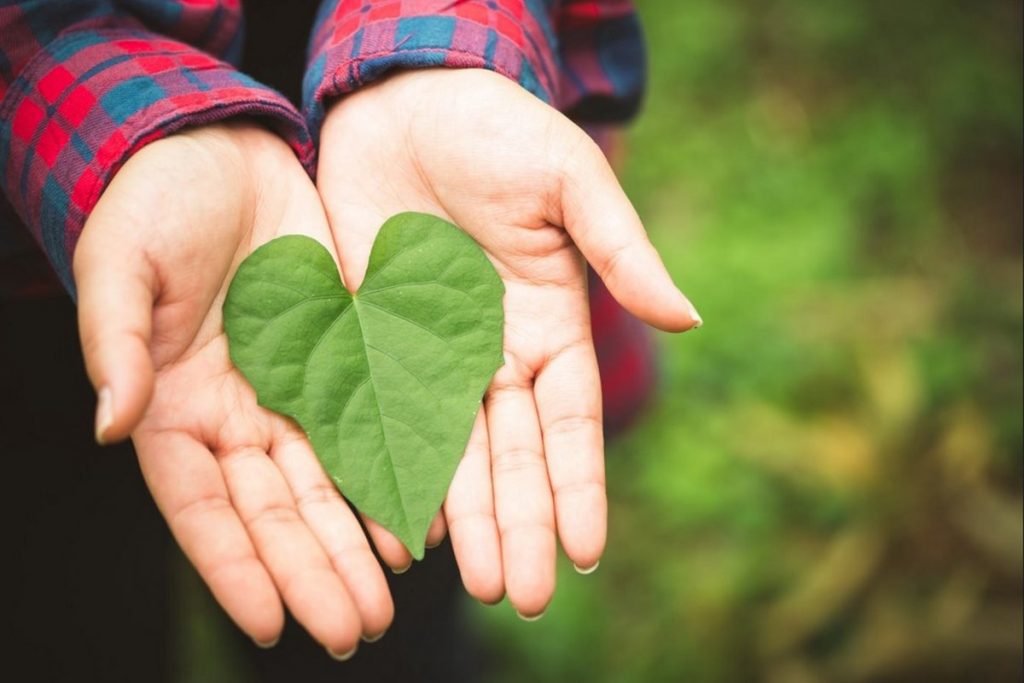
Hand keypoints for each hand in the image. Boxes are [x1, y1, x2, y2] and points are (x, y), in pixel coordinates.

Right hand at [73, 123, 391, 654]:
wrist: (221, 151)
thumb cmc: (154, 204)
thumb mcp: (125, 263)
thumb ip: (117, 341)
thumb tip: (111, 421)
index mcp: (176, 405)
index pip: (205, 505)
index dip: (234, 564)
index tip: (270, 622)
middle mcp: (238, 414)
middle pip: (277, 510)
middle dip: (314, 569)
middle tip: (355, 629)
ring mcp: (294, 390)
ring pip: (329, 484)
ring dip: (357, 542)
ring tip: (390, 597)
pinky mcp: (344, 357)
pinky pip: (370, 428)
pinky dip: (391, 475)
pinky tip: (418, 521)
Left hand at [317, 69, 699, 616]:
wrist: (403, 100)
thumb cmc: (497, 131)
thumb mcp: (568, 183)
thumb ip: (620, 251)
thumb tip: (687, 319)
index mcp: (548, 324)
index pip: (567, 422)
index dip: (578, 483)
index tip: (588, 548)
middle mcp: (493, 355)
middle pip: (510, 456)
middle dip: (521, 524)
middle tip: (527, 595)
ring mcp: (430, 356)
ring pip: (450, 455)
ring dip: (464, 520)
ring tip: (478, 584)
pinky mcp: (371, 345)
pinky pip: (380, 419)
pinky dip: (390, 472)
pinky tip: (399, 529)